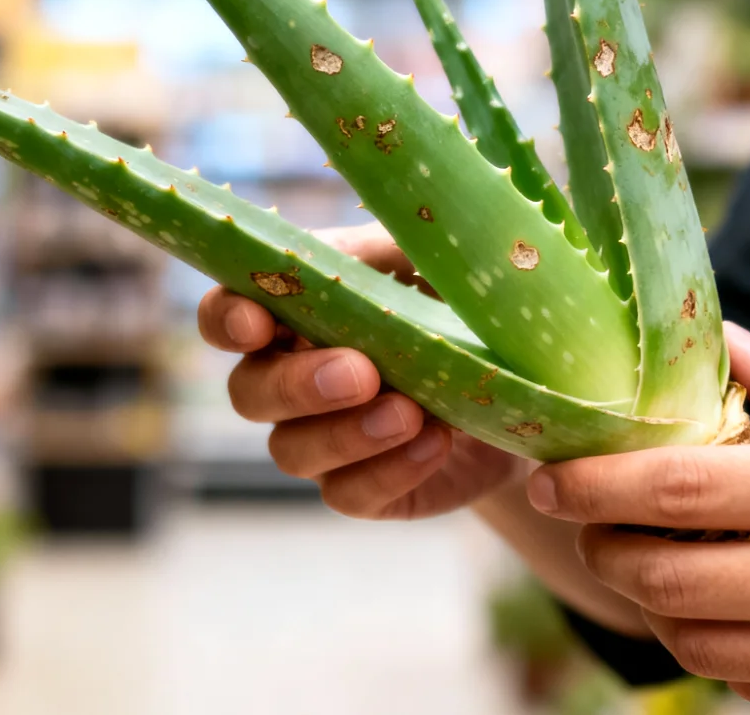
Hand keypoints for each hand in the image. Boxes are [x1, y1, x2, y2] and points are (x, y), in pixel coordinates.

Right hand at [198, 223, 519, 518]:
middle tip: (361, 372)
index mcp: (291, 313)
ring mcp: (322, 441)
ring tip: (412, 411)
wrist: (525, 382)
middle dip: (298, 385)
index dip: (225, 321)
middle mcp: (289, 380)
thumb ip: (370, 255)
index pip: (224, 317)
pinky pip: (347, 494)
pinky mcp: (363, 489)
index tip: (256, 323)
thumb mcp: (422, 260)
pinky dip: (389, 471)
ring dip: (348, 433)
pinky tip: (435, 443)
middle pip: (249, 394)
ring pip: (293, 451)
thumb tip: (331, 258)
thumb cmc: (456, 302)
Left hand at [527, 323, 749, 713]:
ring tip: (654, 555)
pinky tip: (729, 602)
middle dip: (606, 544)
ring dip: (653, 600)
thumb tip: (719, 339)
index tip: (552, 472)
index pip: (681, 493)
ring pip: (695, 644)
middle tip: (593, 513)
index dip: (595, 484)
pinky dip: (718, 645)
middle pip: (666, 577)